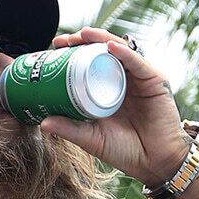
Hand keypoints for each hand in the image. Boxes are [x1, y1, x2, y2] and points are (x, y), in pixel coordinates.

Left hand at [41, 26, 191, 185]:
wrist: (154, 163)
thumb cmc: (125, 151)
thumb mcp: (91, 139)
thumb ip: (70, 130)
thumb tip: (43, 123)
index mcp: (106, 90)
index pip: (88, 64)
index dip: (72, 53)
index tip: (55, 48)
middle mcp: (122, 80)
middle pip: (101, 53)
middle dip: (82, 41)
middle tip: (64, 40)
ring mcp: (138, 79)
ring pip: (119, 51)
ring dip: (101, 39)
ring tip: (84, 35)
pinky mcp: (154, 81)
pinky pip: (138, 62)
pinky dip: (124, 53)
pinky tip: (111, 46)